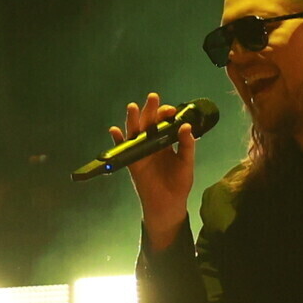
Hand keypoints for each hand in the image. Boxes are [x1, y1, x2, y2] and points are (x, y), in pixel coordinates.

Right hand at [111, 91, 194, 248]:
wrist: (169, 204)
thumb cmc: (179, 183)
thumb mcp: (186, 163)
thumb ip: (187, 145)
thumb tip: (186, 127)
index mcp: (166, 141)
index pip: (164, 121)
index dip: (166, 114)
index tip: (172, 110)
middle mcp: (152, 143)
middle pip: (149, 122)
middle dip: (150, 110)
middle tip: (153, 98)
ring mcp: (140, 151)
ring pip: (135, 132)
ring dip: (132, 119)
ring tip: (133, 107)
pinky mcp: (132, 162)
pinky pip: (122, 149)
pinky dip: (117, 140)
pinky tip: (115, 131)